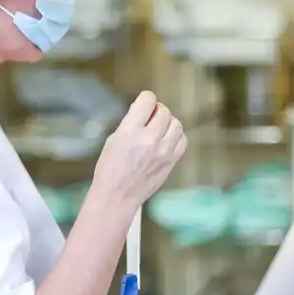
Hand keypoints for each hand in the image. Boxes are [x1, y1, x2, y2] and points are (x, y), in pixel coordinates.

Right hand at [93, 91, 186, 208]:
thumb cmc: (110, 169)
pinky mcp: (171, 162)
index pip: (148, 100)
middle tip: (151, 117)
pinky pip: (182, 140)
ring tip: (159, 129)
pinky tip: (167, 140)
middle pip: (164, 111)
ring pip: (176, 124)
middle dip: (157, 110)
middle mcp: (149, 139)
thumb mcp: (113, 139)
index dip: (146, 98)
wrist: (118, 196)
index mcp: (130, 131)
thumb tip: (144, 111)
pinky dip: (176, 136)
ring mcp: (163, 151)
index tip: (144, 102)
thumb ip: (130, 123)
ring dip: (168, 122)